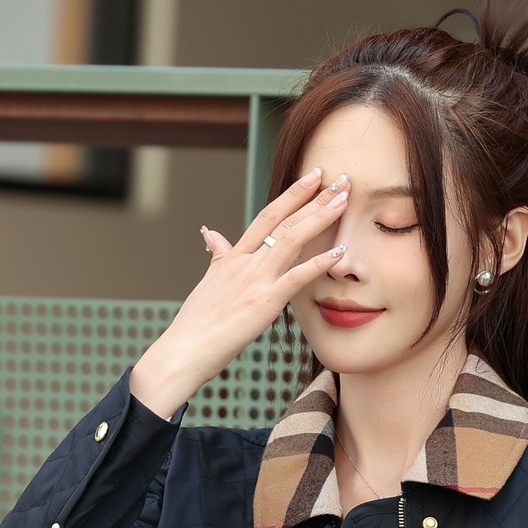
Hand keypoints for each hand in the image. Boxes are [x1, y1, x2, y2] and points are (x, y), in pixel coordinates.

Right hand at [141, 167, 351, 400]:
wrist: (183, 350)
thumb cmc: (195, 323)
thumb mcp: (207, 282)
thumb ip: (217, 256)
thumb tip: (211, 234)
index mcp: (234, 256)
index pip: (267, 215)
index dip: (292, 194)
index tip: (313, 177)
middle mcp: (245, 263)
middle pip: (284, 220)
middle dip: (314, 197)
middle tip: (341, 179)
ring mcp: (255, 281)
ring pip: (292, 239)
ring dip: (320, 217)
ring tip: (343, 199)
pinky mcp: (264, 304)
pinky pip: (296, 278)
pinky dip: (319, 263)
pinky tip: (340, 252)